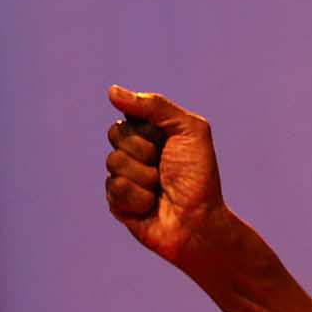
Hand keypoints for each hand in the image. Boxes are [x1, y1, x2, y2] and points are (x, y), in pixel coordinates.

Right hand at [104, 85, 231, 274]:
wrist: (199, 221)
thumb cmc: (199, 175)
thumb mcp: (188, 130)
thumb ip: (154, 106)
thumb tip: (112, 91)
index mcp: (149, 133)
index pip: (128, 117)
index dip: (149, 129)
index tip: (168, 142)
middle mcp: (134, 152)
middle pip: (116, 135)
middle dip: (145, 152)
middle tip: (165, 168)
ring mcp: (123, 177)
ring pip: (114, 162)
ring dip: (145, 177)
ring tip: (160, 189)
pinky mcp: (117, 202)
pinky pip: (115, 189)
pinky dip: (138, 198)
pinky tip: (151, 206)